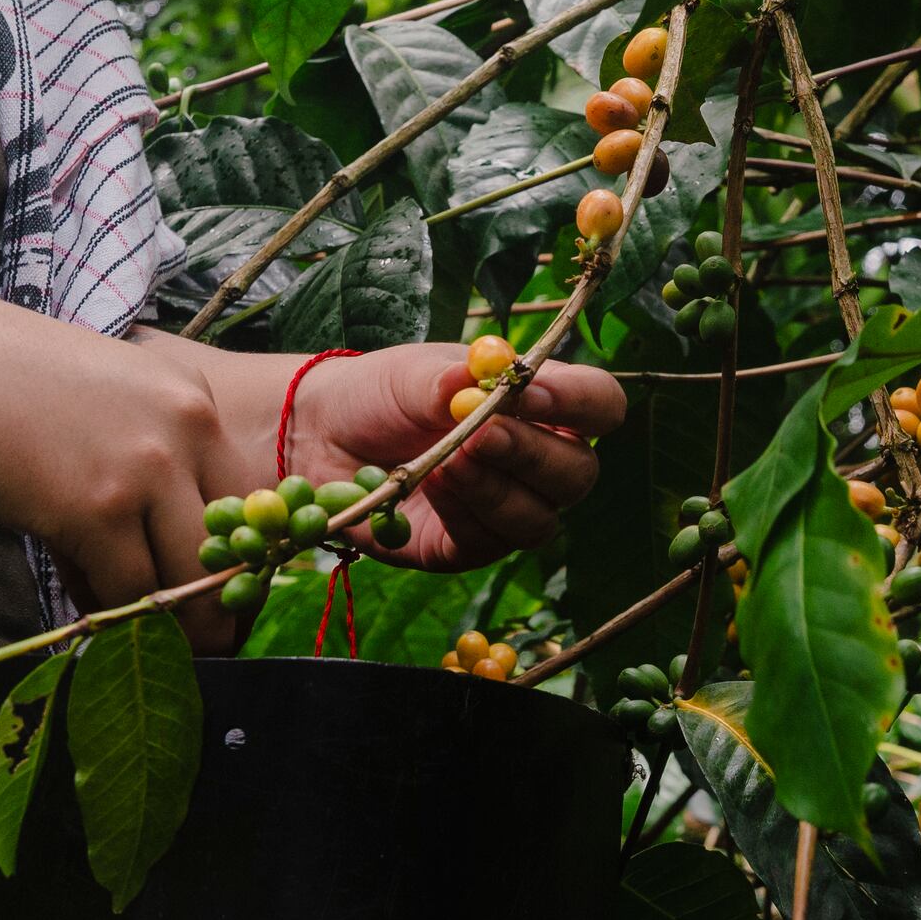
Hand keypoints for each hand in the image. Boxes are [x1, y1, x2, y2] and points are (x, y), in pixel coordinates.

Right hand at [0, 296, 275, 612]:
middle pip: (231, 544)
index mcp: (195, 400)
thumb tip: (171, 552)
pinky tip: (81, 593)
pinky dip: (109, 608)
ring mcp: (145, 469)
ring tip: (138, 628)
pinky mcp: (97, 510)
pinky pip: (129, 591)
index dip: (237, 554)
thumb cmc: (10, 386)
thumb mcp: (109, 400)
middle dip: (217, 600)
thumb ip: (152, 459)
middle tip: (200, 636)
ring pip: (187, 579)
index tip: (222, 592)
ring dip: (163, 615)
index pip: (251, 497)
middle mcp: (187, 429)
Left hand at [278, 342, 621, 566]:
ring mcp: (507, 509)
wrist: (320, 433)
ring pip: (539, 520)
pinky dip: (461, 513)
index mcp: (541, 405)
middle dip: (532, 454)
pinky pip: (488, 542)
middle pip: (579, 473)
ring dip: (494, 490)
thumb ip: (453, 380)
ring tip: (445, 460)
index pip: (600, 406)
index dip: (579, 403)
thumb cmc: (380, 393)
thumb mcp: (412, 373)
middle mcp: (536, 460)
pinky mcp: (468, 546)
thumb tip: (487, 379)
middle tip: (480, 435)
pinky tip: (428, 484)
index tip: (526, 394)